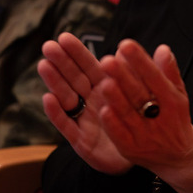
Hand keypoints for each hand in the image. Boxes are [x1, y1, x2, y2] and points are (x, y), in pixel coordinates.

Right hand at [38, 32, 132, 174]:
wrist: (147, 155)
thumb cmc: (140, 122)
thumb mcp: (142, 97)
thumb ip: (135, 75)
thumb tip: (125, 50)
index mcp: (105, 88)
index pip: (88, 66)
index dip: (76, 52)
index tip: (64, 37)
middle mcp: (91, 102)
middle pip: (73, 79)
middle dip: (61, 62)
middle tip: (48, 46)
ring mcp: (84, 120)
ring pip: (66, 98)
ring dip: (55, 82)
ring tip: (45, 65)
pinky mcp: (81, 142)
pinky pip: (67, 126)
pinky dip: (57, 113)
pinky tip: (48, 98)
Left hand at [97, 40, 192, 192]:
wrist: (179, 157)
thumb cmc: (174, 118)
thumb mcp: (178, 94)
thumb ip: (168, 72)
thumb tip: (163, 48)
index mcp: (172, 100)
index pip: (155, 77)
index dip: (140, 61)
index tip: (126, 45)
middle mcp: (159, 117)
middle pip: (140, 95)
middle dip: (124, 77)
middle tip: (108, 60)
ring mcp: (145, 134)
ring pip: (128, 114)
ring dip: (116, 99)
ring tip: (104, 82)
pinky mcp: (132, 149)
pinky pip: (120, 136)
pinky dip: (112, 124)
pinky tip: (103, 111)